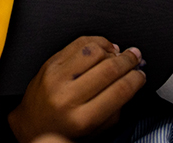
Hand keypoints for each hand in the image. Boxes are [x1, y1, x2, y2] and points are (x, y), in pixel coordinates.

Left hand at [8, 36, 145, 142]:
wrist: (31, 125)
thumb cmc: (62, 130)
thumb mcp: (94, 131)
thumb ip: (116, 109)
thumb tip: (132, 82)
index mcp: (81, 119)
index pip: (119, 91)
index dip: (136, 79)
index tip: (141, 75)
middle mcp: (67, 97)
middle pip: (109, 68)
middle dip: (129, 61)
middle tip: (136, 58)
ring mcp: (56, 78)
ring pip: (94, 51)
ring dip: (113, 49)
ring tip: (119, 54)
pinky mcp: (49, 64)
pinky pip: (78, 43)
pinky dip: (96, 42)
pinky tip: (103, 47)